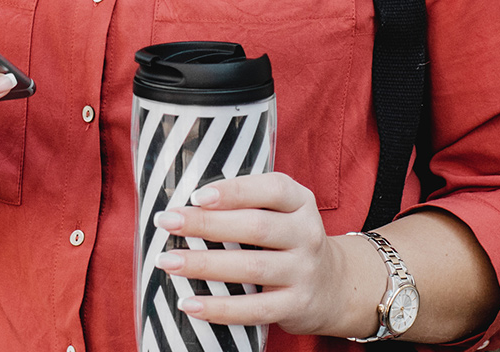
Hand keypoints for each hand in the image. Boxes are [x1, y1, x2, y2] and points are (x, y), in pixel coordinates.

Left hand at [151, 172, 370, 337]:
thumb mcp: (282, 213)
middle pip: (256, 227)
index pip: (272, 189)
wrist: (333, 286)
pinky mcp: (296, 305)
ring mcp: (304, 271)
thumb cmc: (288, 241)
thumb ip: (248, 204)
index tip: (195, 195)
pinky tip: (189, 304)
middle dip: (206, 224)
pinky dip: (219, 309)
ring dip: (204, 265)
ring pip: (252, 268)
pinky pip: (254, 309)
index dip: (234, 191)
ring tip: (167, 262)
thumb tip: (185, 205)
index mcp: (301, 203)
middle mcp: (307, 234)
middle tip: (166, 222)